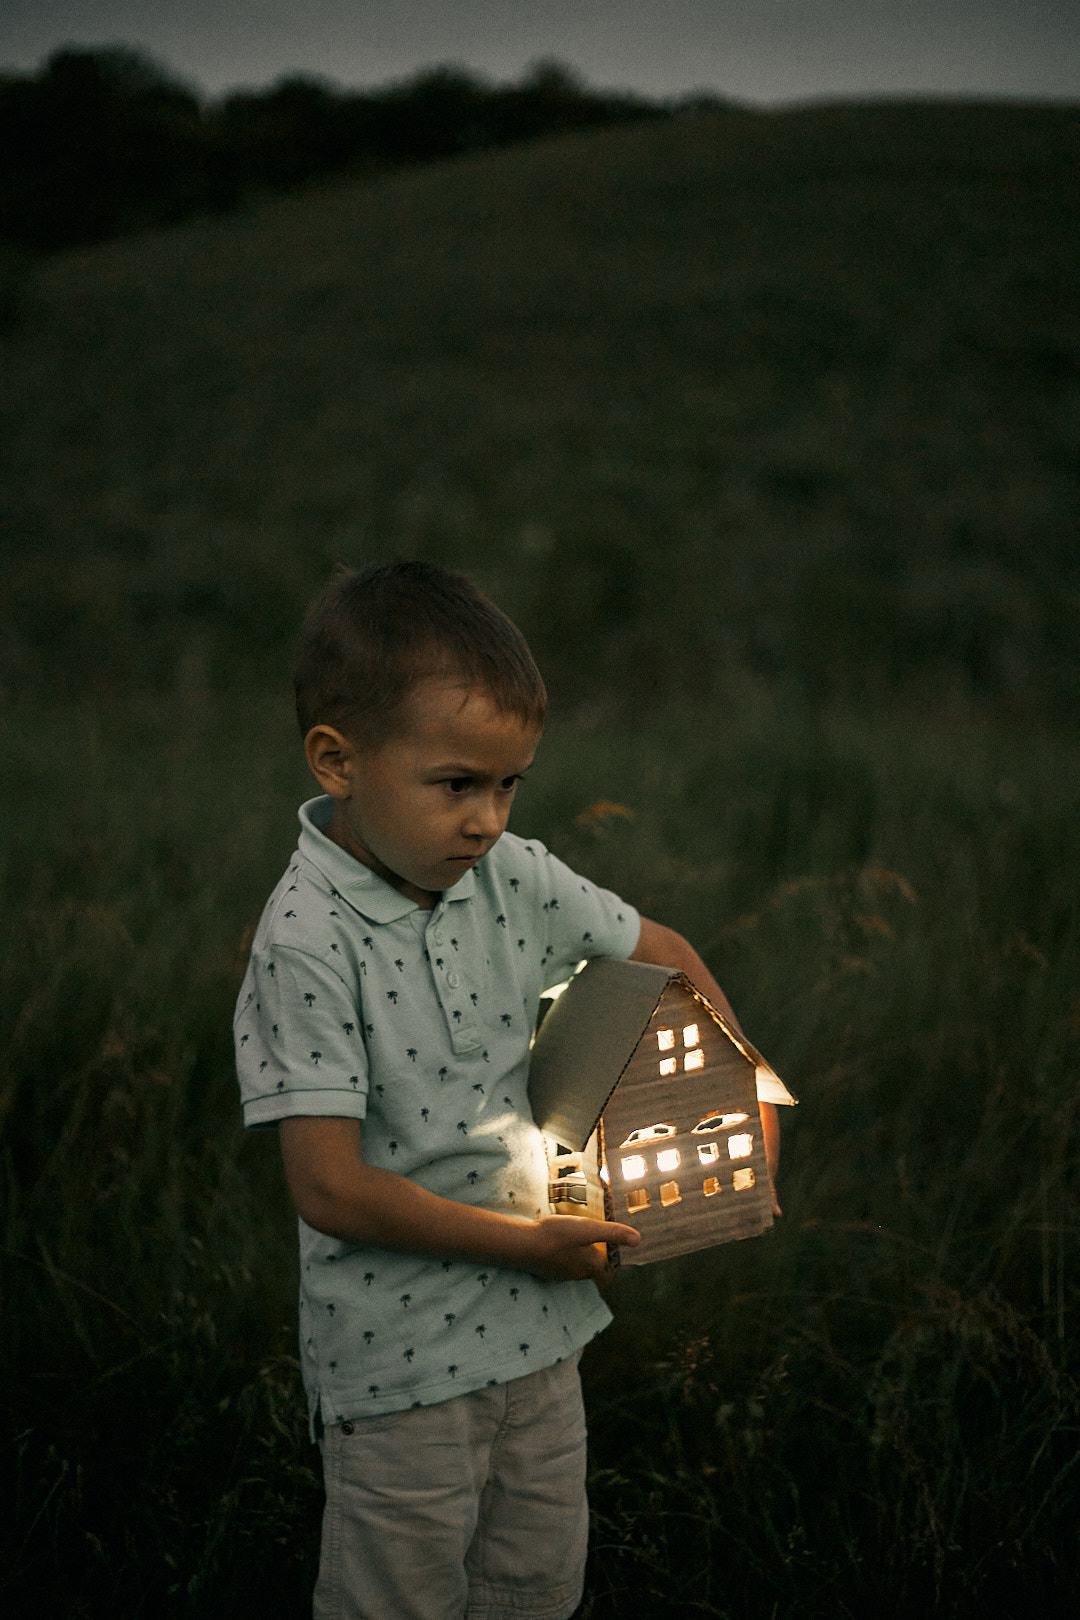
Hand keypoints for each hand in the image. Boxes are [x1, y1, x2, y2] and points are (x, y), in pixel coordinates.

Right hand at [524, 1215, 640, 1280]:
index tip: (613, 1253)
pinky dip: (563, 1255)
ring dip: (578, 1255)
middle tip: (596, 1240)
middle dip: (596, 1258)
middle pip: (592, 1270)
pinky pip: (560, 1264)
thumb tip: (638, 1240)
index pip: (607, 1274)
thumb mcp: (587, 1229)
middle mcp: (576, 1274)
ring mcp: (559, 1274)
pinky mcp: (545, 1270)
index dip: (612, 1265)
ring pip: (575, 1267)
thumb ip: (611, 1233)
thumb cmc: (557, 1236)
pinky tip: (557, 1243)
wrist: (522, 1245)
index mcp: (590, 1266)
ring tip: (577, 1238)